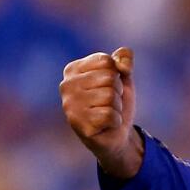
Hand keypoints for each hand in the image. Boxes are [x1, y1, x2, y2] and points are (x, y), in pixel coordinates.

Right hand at [59, 47, 142, 178]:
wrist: (118, 132)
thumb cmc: (116, 100)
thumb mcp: (123, 74)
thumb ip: (124, 57)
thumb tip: (122, 65)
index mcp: (73, 70)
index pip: (106, 61)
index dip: (117, 74)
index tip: (108, 85)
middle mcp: (66, 86)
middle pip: (109, 78)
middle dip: (117, 91)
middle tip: (109, 102)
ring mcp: (70, 106)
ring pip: (110, 96)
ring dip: (117, 106)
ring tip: (107, 112)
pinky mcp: (79, 125)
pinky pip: (110, 115)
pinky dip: (116, 120)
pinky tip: (106, 124)